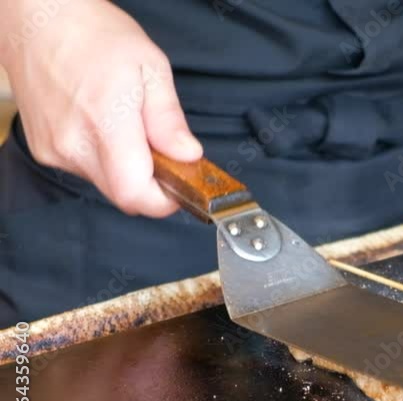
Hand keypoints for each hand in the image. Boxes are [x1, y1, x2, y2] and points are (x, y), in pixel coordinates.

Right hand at [0, 0, 201, 216]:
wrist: (38, 21)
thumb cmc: (95, 35)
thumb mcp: (151, 68)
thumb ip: (168, 119)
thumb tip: (187, 155)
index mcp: (105, 121)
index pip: (135, 193)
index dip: (165, 199)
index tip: (182, 183)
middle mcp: (74, 143)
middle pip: (124, 195)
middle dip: (151, 183)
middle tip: (163, 151)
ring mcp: (54, 150)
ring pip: (106, 184)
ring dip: (127, 169)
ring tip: (129, 127)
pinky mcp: (44, 150)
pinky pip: (86, 170)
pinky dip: (105, 159)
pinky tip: (104, 126)